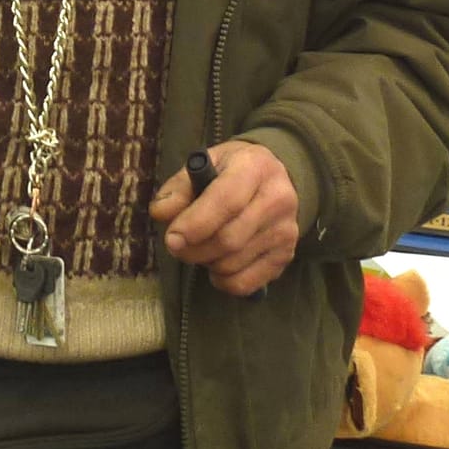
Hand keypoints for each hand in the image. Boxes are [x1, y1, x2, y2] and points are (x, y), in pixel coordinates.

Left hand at [150, 140, 299, 296]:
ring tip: (199, 247)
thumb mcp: (203, 165)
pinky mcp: (286, 256)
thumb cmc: (229, 171)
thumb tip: (161, 213)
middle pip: (229, 239)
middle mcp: (278, 199)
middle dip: (193, 249)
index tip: (172, 238)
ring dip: (205, 263)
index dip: (196, 224)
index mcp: (254, 168)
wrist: (272, 179)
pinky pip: (245, 283)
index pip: (227, 202)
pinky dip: (222, 281)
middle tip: (176, 246)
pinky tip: (216, 264)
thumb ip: (179, 188)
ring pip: (234, 263)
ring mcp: (285, 231)